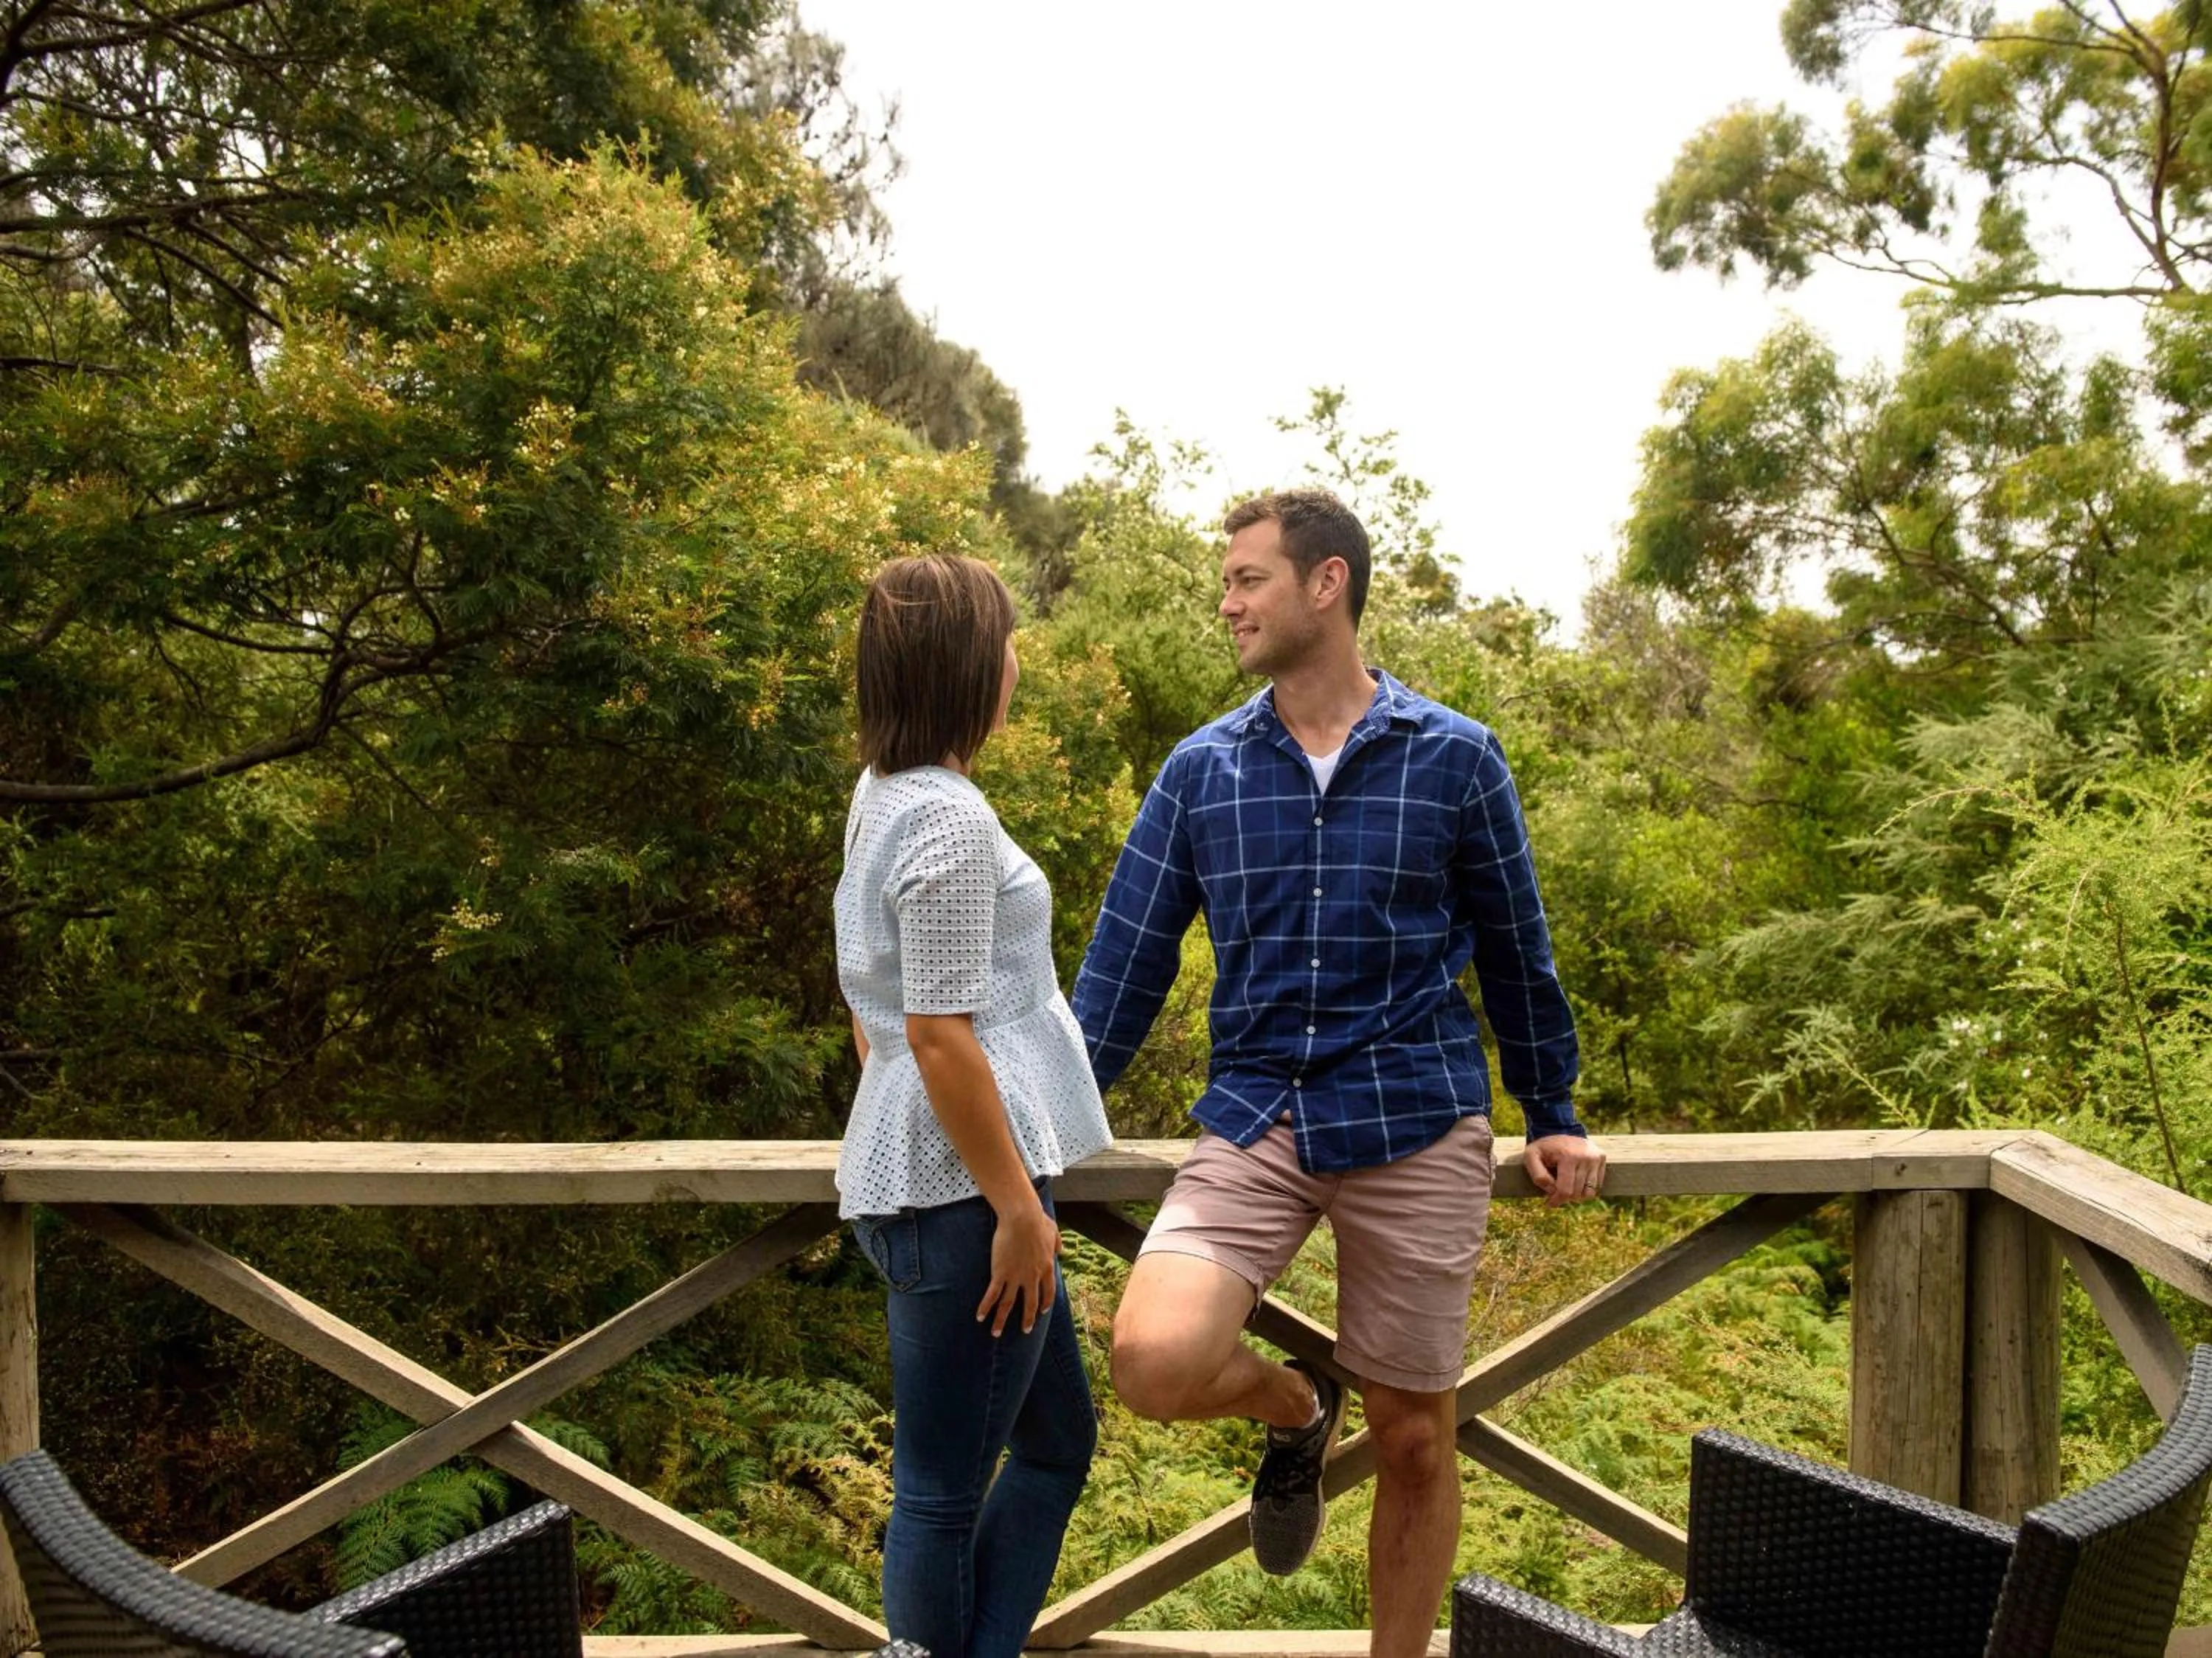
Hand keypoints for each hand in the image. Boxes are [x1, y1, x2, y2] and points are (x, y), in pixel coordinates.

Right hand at [978, 1198, 1060, 1335]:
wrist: (1022, 1217)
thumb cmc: (1037, 1220)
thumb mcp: (1053, 1231)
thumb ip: (1057, 1243)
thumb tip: (1061, 1251)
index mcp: (1047, 1267)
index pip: (1048, 1291)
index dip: (1045, 1303)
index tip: (1042, 1311)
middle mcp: (1032, 1276)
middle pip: (1030, 1303)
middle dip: (1027, 1318)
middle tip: (1025, 1330)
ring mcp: (1016, 1277)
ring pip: (1008, 1304)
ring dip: (1002, 1320)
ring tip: (996, 1333)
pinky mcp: (1000, 1273)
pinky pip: (992, 1294)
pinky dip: (985, 1307)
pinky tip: (980, 1317)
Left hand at [1526, 1134, 1606, 1207]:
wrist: (1559, 1128)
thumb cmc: (1543, 1147)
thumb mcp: (1531, 1157)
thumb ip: (1538, 1176)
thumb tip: (1552, 1191)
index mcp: (1568, 1157)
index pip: (1565, 1190)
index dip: (1556, 1200)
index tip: (1549, 1203)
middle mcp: (1586, 1157)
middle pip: (1578, 1193)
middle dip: (1565, 1197)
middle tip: (1555, 1193)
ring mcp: (1596, 1157)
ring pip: (1590, 1192)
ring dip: (1577, 1195)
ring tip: (1566, 1187)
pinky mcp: (1602, 1158)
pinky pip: (1597, 1185)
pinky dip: (1586, 1188)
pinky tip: (1575, 1180)